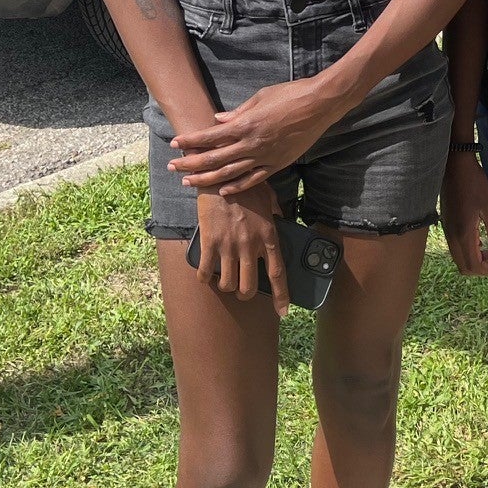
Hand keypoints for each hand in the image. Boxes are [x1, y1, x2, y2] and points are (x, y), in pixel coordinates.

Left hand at [168, 75, 345, 193]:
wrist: (319, 104)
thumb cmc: (290, 94)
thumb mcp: (260, 97)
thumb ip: (237, 113)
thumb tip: (218, 121)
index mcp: (245, 124)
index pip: (210, 137)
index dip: (190, 141)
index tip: (174, 144)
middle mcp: (251, 144)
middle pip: (214, 158)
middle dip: (191, 163)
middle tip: (173, 167)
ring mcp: (265, 156)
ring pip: (230, 173)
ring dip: (207, 179)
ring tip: (189, 182)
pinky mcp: (278, 164)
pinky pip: (254, 179)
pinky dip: (237, 186)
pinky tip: (223, 190)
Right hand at [195, 184, 288, 314]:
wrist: (219, 175)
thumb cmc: (245, 185)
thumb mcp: (269, 198)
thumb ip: (276, 212)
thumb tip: (282, 218)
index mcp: (269, 236)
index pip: (278, 274)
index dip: (281, 297)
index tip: (283, 312)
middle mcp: (251, 246)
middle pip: (250, 286)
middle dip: (246, 294)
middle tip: (242, 290)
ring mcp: (230, 246)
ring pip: (228, 284)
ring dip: (226, 287)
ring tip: (224, 281)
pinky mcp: (210, 243)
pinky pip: (206, 272)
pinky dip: (205, 278)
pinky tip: (204, 275)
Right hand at [440, 151, 487, 275]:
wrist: (455, 166)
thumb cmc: (474, 183)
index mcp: (463, 234)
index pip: (473, 265)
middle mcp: (452, 236)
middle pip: (465, 266)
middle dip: (482, 269)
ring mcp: (447, 230)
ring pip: (460, 257)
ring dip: (476, 260)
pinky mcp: (447, 224)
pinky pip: (457, 247)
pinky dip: (470, 251)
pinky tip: (481, 241)